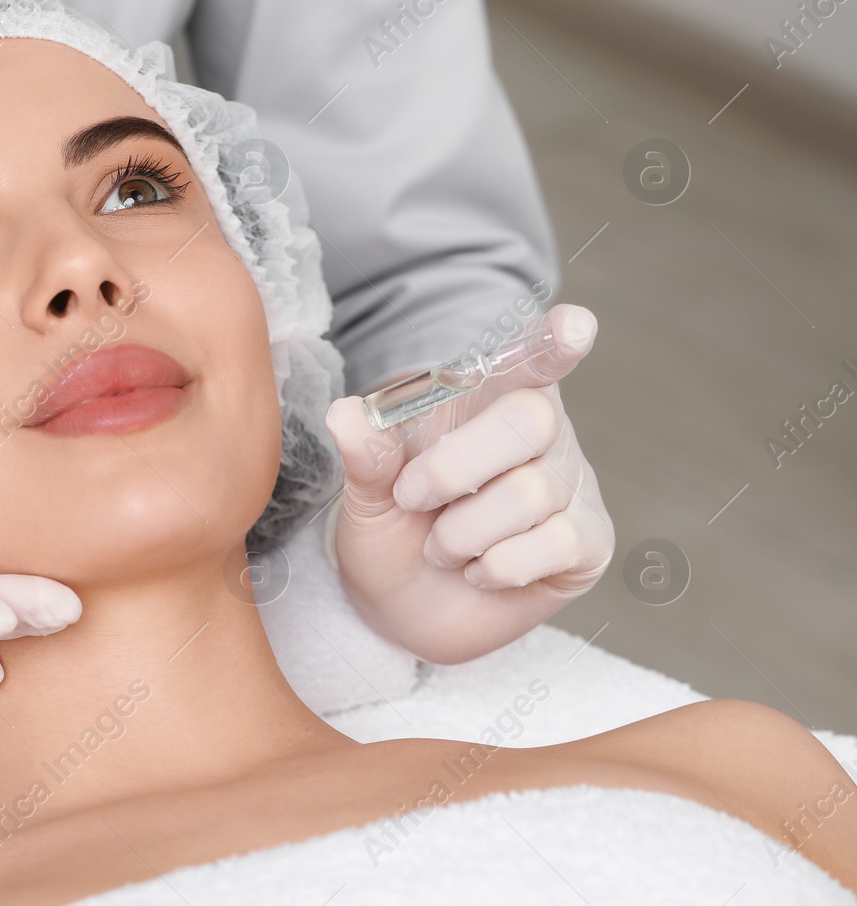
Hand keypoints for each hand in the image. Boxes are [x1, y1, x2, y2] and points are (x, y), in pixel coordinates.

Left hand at [322, 304, 613, 663]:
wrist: (403, 608)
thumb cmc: (393, 530)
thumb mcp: (367, 495)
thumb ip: (366, 456)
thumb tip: (345, 413)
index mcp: (485, 400)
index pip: (528, 360)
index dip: (551, 342)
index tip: (574, 325)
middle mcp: (540, 433)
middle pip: (530, 419)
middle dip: (455, 467)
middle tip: (412, 497)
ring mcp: (570, 486)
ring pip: (530, 493)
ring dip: (463, 532)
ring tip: (442, 545)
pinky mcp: (588, 542)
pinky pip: (553, 544)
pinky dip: (496, 566)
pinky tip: (480, 569)